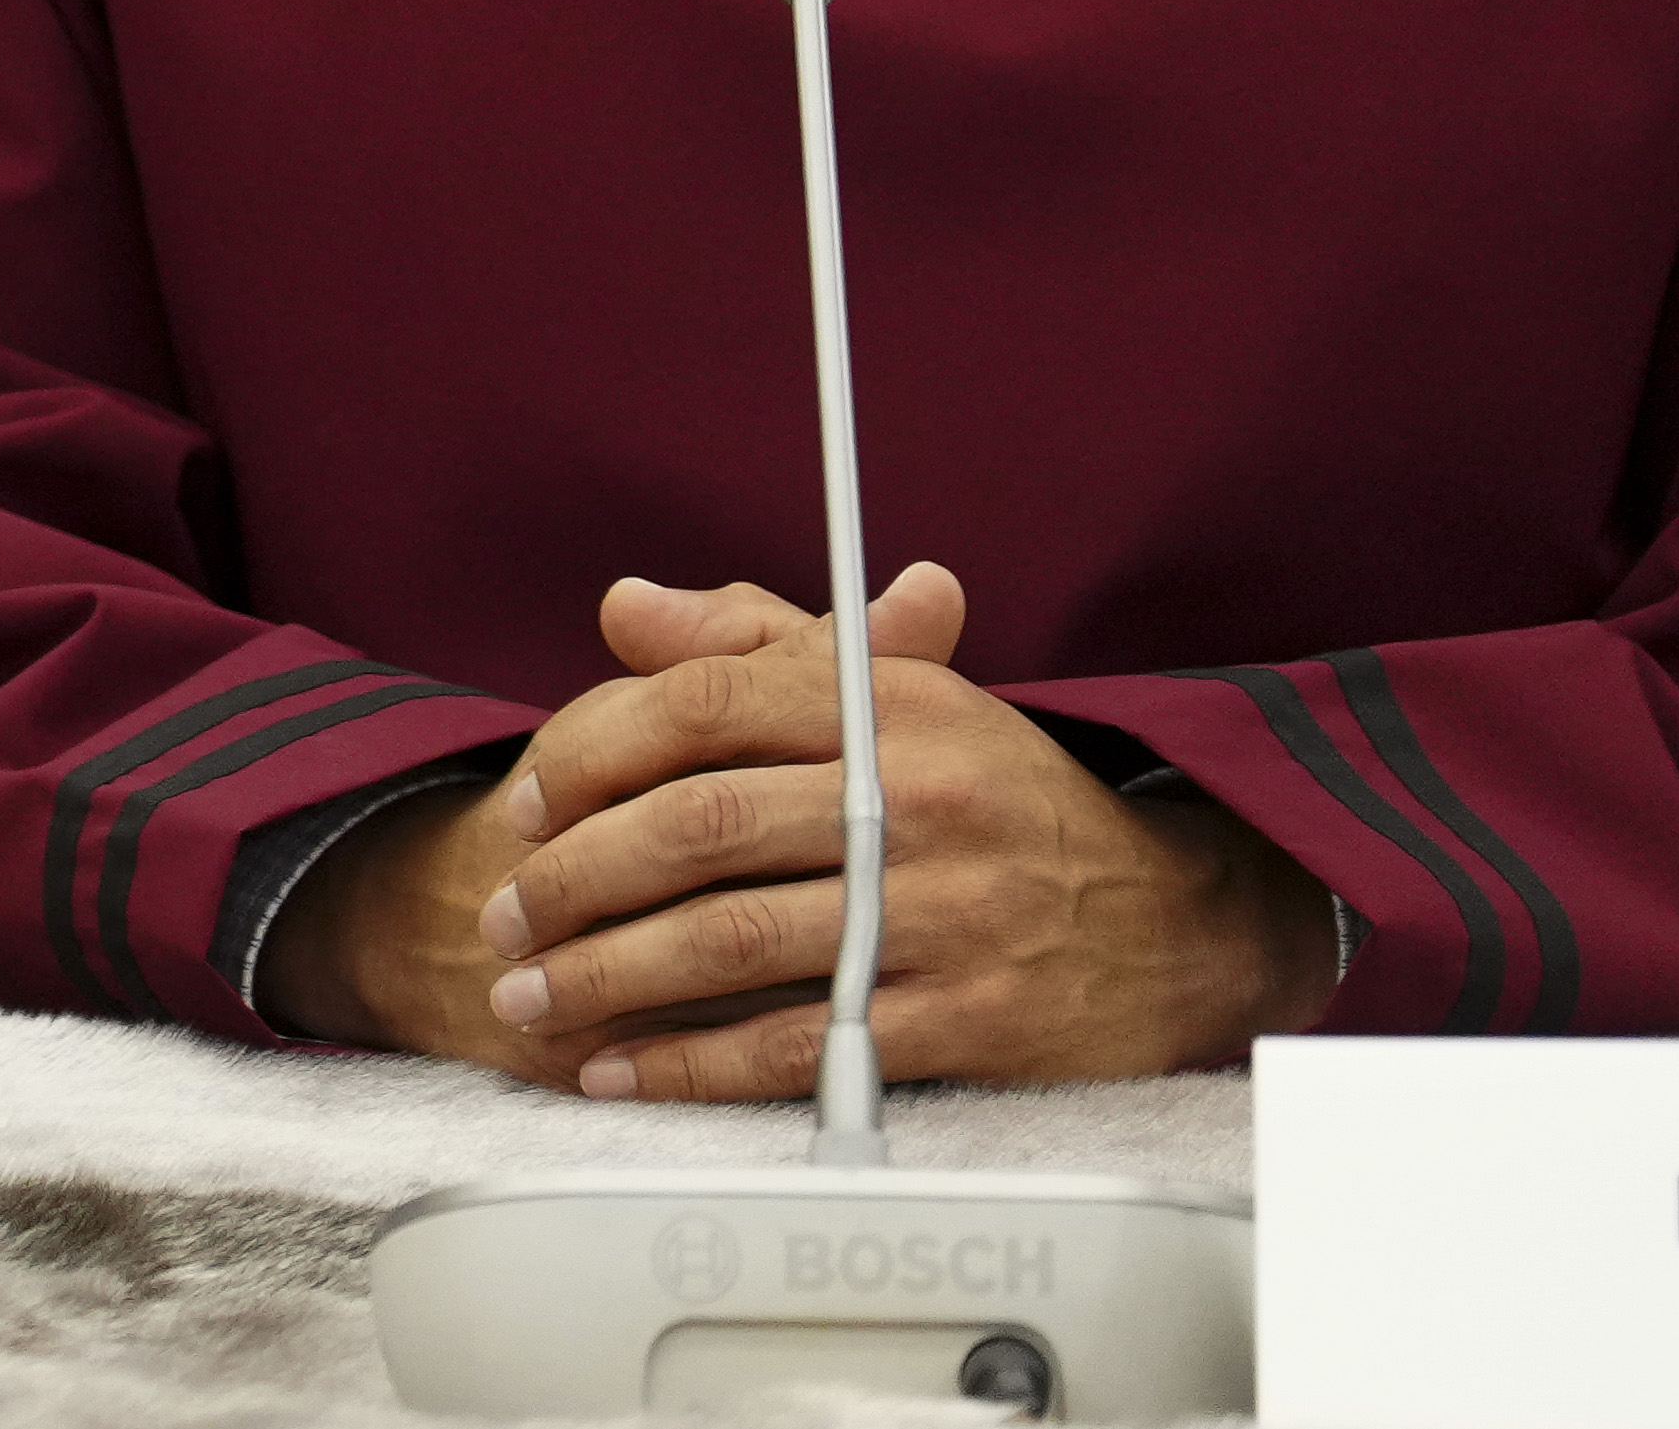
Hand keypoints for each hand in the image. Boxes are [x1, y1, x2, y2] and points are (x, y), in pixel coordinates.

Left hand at [266, 566, 1330, 1095]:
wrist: (1173, 918)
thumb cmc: (1001, 799)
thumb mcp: (900, 695)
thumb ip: (755, 643)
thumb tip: (625, 608)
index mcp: (888, 704)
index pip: (709, 701)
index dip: (596, 748)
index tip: (528, 799)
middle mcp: (910, 797)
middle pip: (700, 826)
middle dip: (577, 877)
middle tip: (505, 912)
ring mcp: (939, 911)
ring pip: (732, 941)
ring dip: (609, 977)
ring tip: (530, 997)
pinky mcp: (964, 1018)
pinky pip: (798, 1043)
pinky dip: (693, 1066)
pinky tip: (620, 1071)